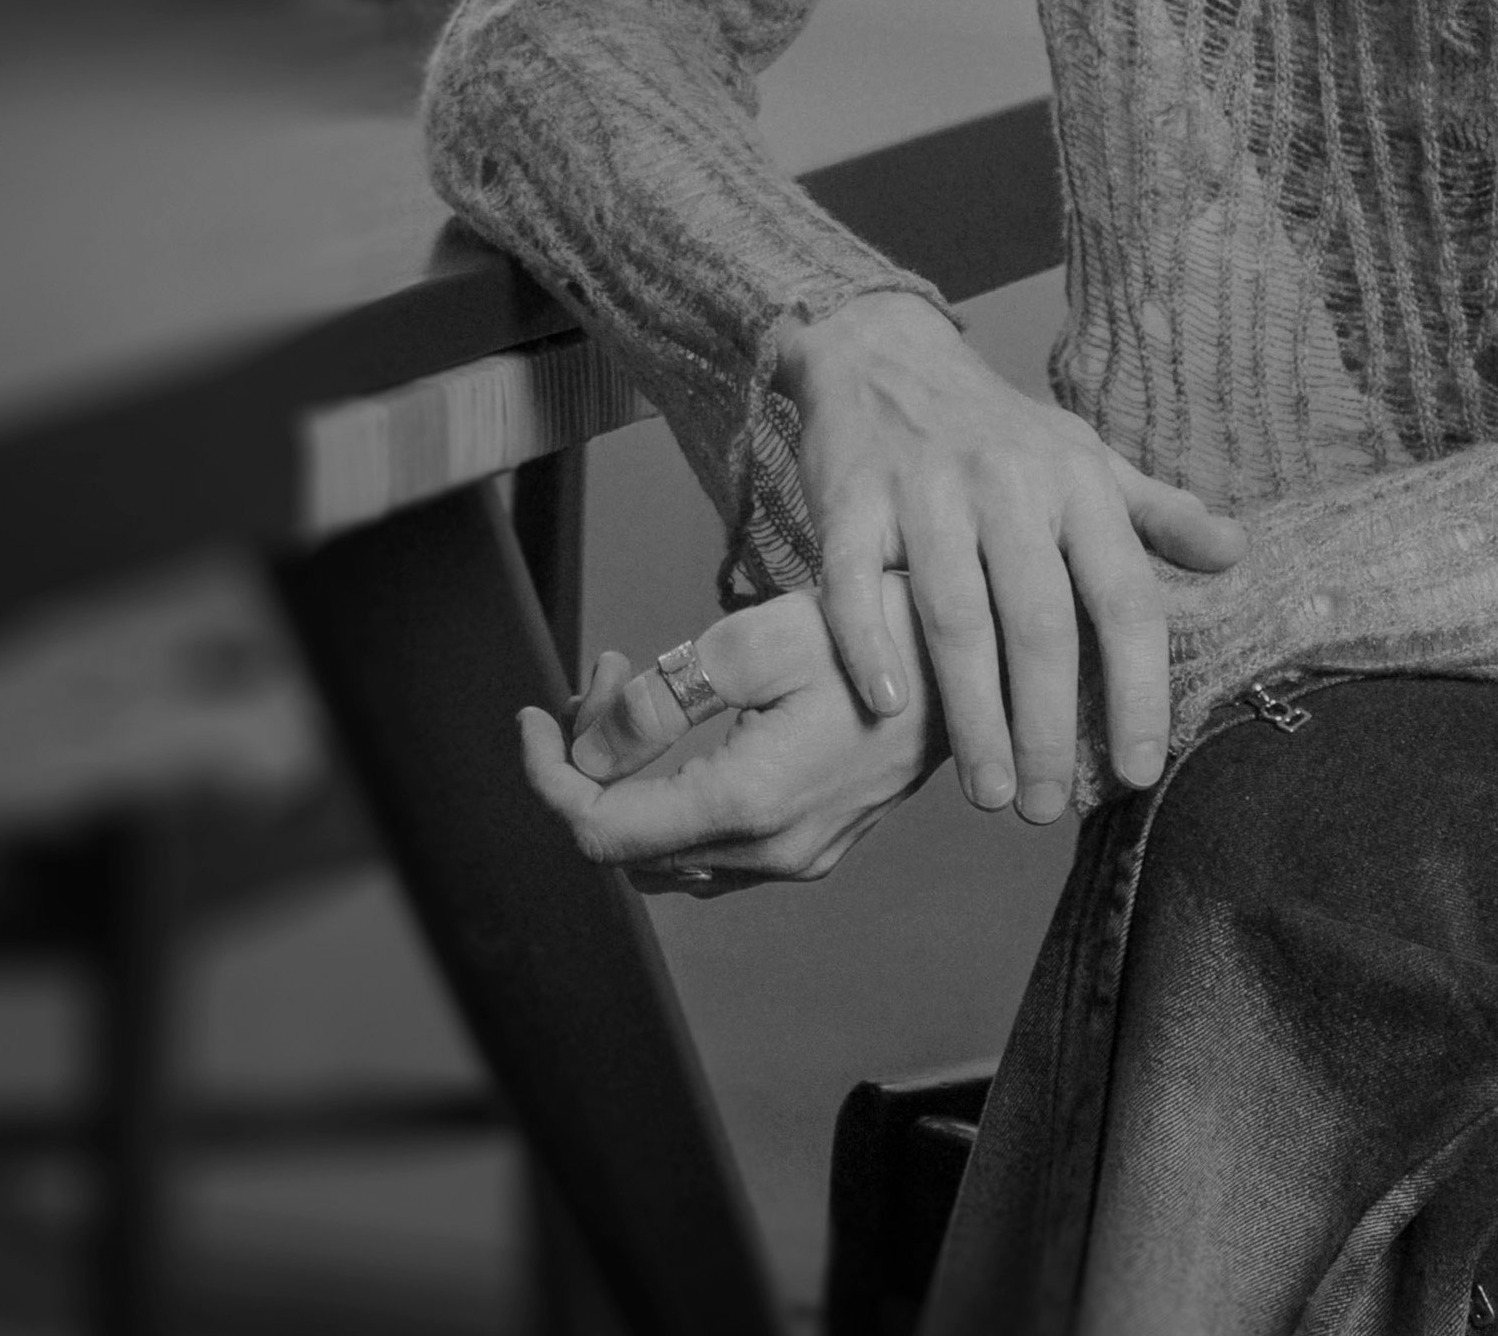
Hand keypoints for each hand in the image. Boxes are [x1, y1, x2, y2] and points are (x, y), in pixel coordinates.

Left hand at [513, 582, 937, 892]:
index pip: (599, 831)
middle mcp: (770, 853)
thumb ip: (655, 707)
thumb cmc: (870, 636)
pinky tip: (685, 728)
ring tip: (636, 689)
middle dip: (588, 763)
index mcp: (748, 807)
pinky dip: (674, 791)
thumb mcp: (747, 644)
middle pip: (625, 845)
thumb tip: (588, 758)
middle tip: (603, 677)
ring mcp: (795, 860)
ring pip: (665, 850)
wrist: (969, 660)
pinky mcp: (811, 846)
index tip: (529, 721)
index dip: (545, 778)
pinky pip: (712, 843)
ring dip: (629, 778)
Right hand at [784, 289, 1239, 819]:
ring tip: (989, 792)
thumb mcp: (1085, 455)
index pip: (1124, 600)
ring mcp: (925, 492)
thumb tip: (1236, 553)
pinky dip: (870, 646)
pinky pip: (856, 583)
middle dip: (1048, 727)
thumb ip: (1157, 511)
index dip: (1139, 690)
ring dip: (972, 715)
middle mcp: (1008, 486)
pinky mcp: (850, 498)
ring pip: (955, 618)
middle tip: (1049, 809)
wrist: (883, 352)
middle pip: (1039, 624)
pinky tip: (887, 710)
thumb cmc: (997, 427)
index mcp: (1078, 483)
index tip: (1141, 769)